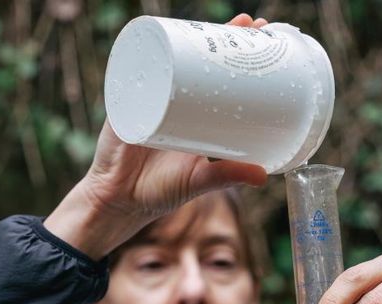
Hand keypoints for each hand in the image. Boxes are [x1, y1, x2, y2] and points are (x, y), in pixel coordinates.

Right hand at [45, 14, 268, 258]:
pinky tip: (165, 33)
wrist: (118, 202)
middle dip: (224, 36)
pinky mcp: (125, 100)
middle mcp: (170, 98)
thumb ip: (228, 175)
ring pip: (170, 58)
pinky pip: (135, 70)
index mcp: (192, 115)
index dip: (238, 55)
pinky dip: (147, 51)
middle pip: (197, 58)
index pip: (218, 76)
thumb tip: (264, 176)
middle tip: (249, 23)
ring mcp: (147, 96)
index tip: (262, 38)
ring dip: (194, 35)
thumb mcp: (198, 180)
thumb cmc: (158, 191)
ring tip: (223, 25)